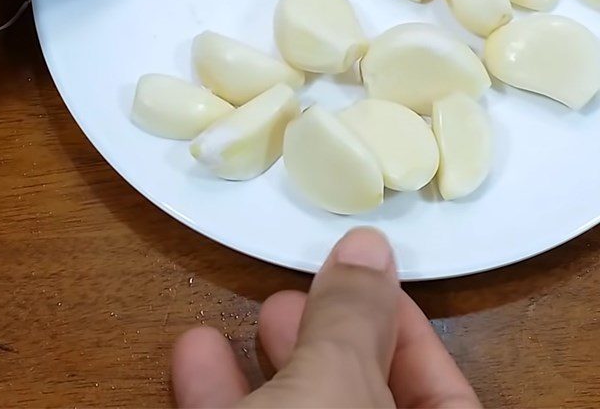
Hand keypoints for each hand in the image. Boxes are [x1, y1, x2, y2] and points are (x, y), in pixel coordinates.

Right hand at [172, 228, 481, 407]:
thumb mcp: (336, 389)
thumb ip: (353, 318)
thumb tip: (371, 247)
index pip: (447, 396)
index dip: (408, 329)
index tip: (366, 278)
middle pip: (366, 397)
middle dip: (331, 337)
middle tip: (303, 290)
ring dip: (269, 362)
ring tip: (257, 309)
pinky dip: (219, 395)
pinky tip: (194, 354)